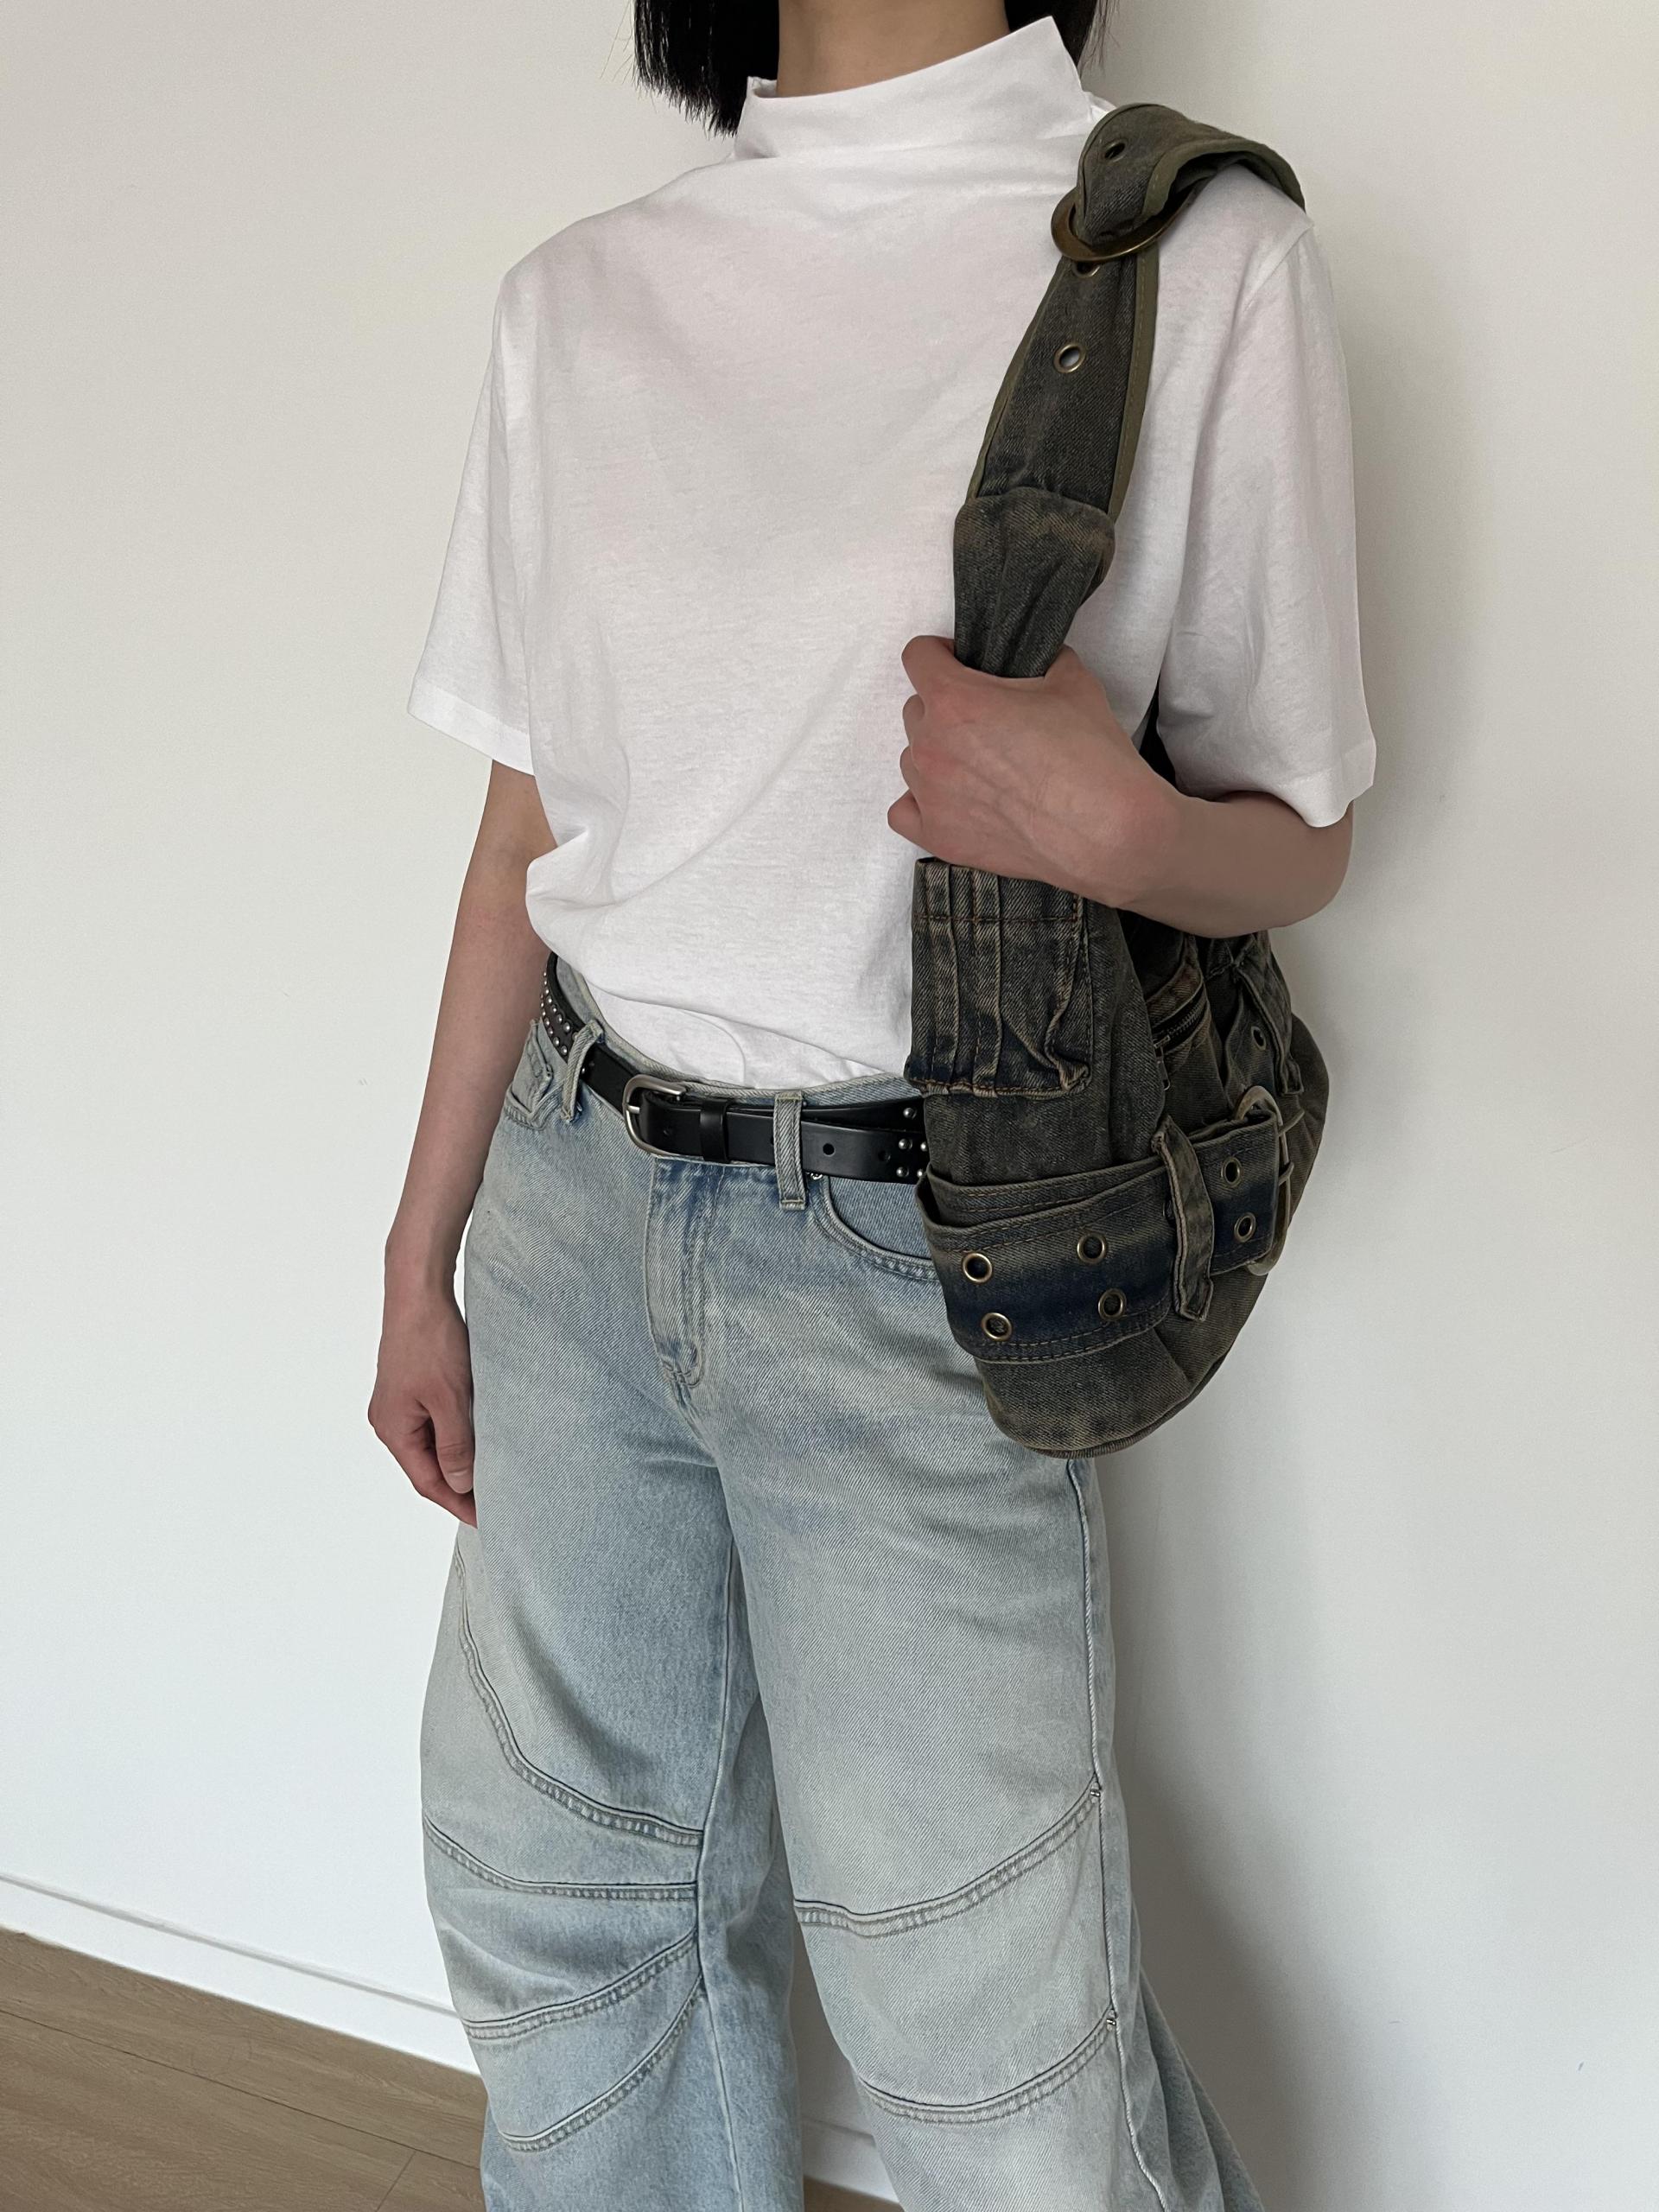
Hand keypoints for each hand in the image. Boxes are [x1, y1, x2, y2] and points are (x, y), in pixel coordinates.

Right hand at [369, 1279, 477, 1525]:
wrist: (419, 1292)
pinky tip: (478, 1439)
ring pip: (432, 1444)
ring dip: (458, 1460)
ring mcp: (400, 1403)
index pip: (427, 1481)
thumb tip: (460, 1485)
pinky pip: (434, 1423)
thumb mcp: (450, 1399)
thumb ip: (456, 1445)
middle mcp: (391, 1420)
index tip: (485, 1519)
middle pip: (427, 1466)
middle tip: (493, 1503)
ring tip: (491, 1476)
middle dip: (458, 1486)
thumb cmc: (430, 1341)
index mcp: (394, 1429)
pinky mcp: (412, 1387)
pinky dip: (455, 1436)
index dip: (457, 1502)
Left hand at [886, 634, 1175, 906]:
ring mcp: (930, 795)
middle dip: (945, 709)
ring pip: (913, 759)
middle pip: (916, 710)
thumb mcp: (1073, 683)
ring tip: (980, 766)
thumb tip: (1043, 660)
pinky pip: (904, 812)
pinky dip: (921, 803)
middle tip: (985, 721)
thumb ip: (1044, 662)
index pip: (918, 657)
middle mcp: (932, 746)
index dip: (939, 653)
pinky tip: (951, 799)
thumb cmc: (1088, 760)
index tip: (956, 661)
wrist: (1104, 830)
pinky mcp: (938, 836)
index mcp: (955, 700)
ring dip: (938, 755)